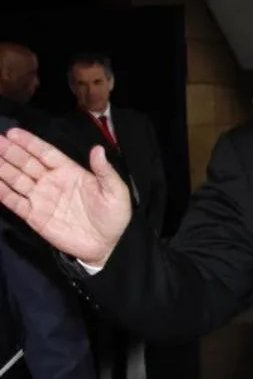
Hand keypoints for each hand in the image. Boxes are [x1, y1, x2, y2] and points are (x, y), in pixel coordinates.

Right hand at [0, 129, 130, 265]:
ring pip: (16, 179)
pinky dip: (1, 191)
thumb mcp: (115, 191)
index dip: (30, 143)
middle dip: (10, 152)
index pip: (46, 153)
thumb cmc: (114, 216)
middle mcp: (52, 182)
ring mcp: (41, 198)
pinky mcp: (34, 216)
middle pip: (26, 163)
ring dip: (2, 168)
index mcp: (70, 172)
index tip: (13, 133)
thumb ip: (104, 171)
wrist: (107, 246)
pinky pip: (13, 201)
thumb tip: (97, 149)